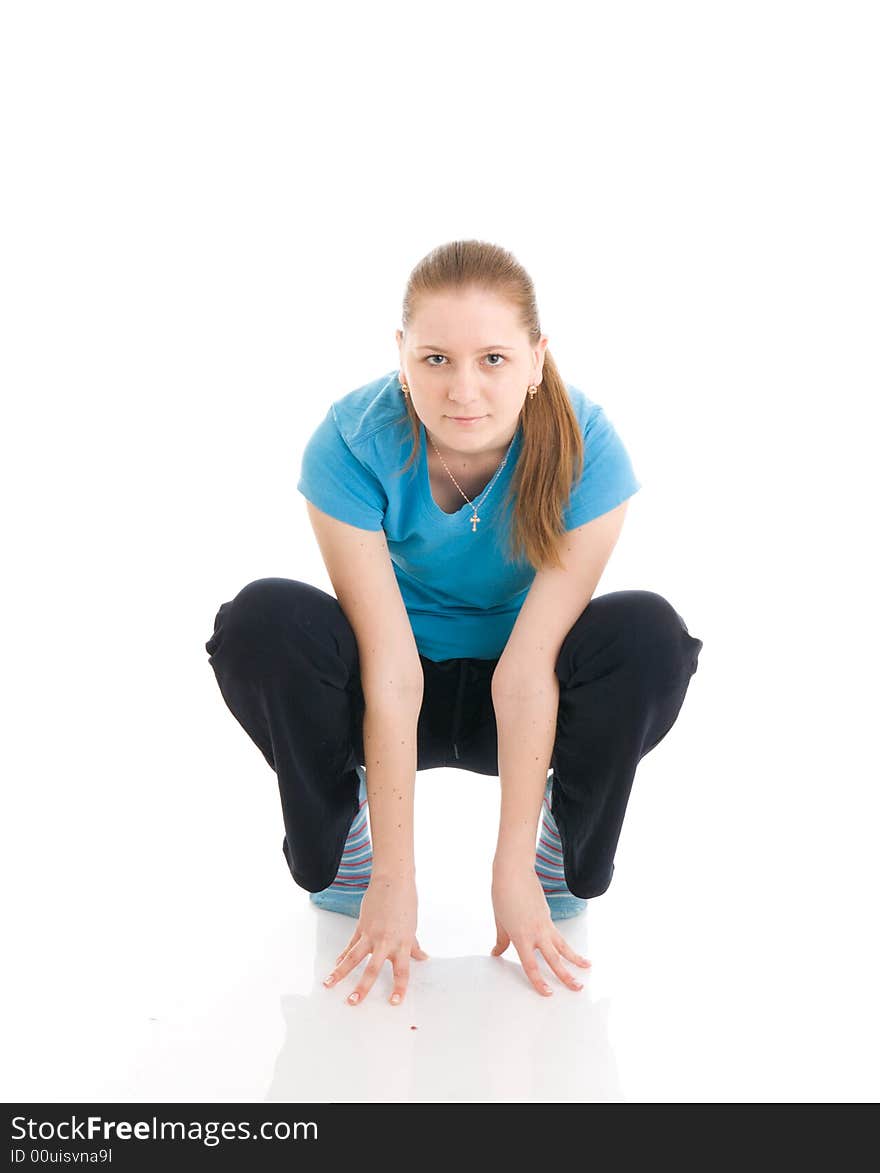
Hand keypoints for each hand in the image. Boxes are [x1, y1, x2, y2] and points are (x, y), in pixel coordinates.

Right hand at [322, 875, 427, 1005]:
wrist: (393, 882)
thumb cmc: (406, 903)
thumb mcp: (412, 927)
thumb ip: (413, 946)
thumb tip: (423, 958)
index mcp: (402, 943)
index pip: (402, 971)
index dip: (398, 988)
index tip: (394, 1002)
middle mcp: (386, 941)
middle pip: (372, 969)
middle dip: (362, 987)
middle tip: (353, 1002)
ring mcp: (371, 934)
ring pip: (353, 957)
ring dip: (340, 972)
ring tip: (329, 984)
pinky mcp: (361, 926)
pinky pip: (350, 945)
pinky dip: (342, 956)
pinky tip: (335, 966)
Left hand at [490, 862, 591, 995]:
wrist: (514, 872)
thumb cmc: (503, 894)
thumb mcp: (499, 921)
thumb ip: (501, 940)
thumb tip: (496, 952)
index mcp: (521, 936)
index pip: (531, 965)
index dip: (539, 981)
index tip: (547, 993)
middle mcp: (536, 933)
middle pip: (554, 960)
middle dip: (566, 976)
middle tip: (578, 988)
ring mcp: (544, 924)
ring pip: (563, 946)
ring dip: (576, 958)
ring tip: (587, 968)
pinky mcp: (548, 916)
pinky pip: (559, 935)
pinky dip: (566, 944)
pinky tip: (569, 949)